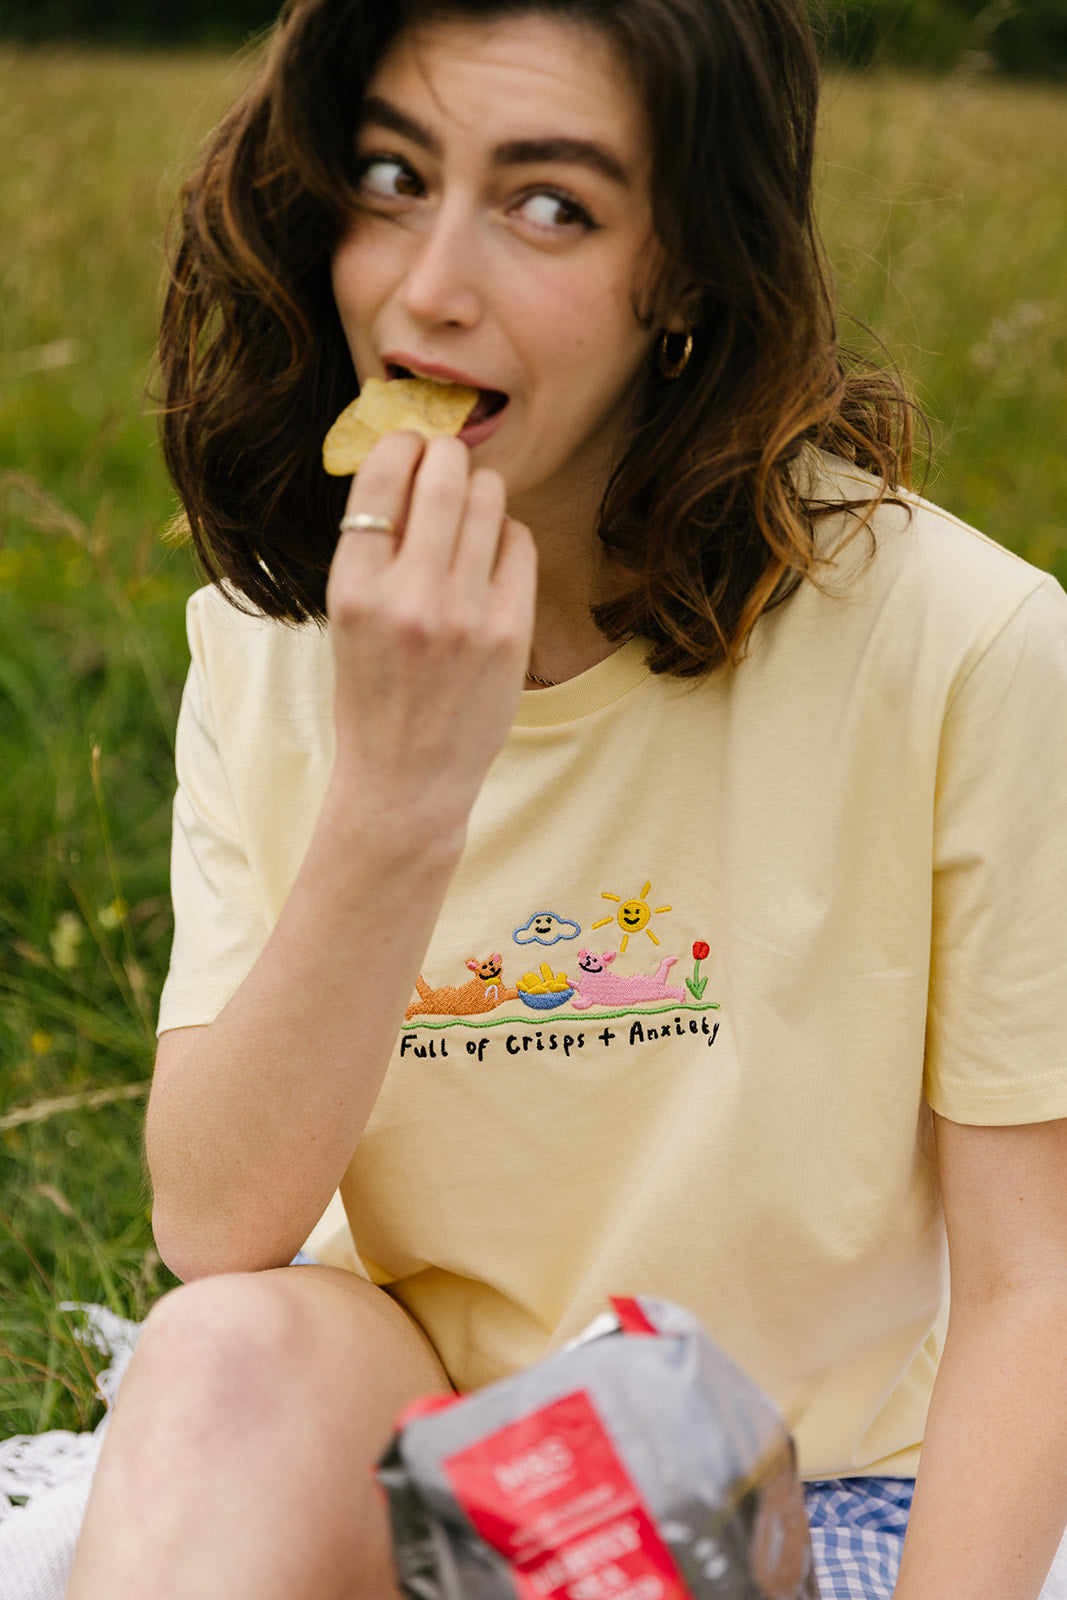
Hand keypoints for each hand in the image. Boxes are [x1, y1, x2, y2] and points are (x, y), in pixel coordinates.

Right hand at [325, 430, 536, 848]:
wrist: (406, 780)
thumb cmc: (372, 693)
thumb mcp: (347, 619)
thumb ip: (372, 551)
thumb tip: (406, 466)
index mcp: (354, 588)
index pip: (381, 478)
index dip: (399, 444)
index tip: (408, 442)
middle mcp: (409, 596)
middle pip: (442, 477)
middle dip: (447, 454)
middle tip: (447, 458)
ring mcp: (464, 614)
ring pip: (488, 500)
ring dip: (480, 489)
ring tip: (470, 506)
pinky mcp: (510, 631)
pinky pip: (519, 543)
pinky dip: (507, 534)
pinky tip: (493, 553)